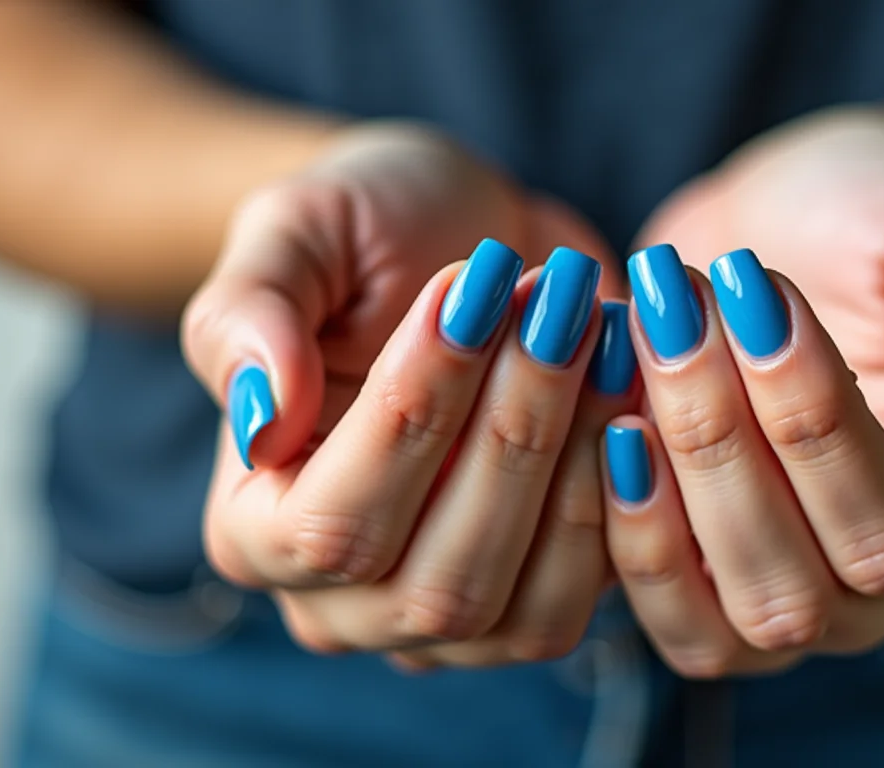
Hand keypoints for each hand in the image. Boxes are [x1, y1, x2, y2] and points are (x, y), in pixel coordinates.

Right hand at [181, 125, 638, 665]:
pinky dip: (633, 489)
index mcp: (254, 530)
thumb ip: (247, 319)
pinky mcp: (547, 599)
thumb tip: (259, 418)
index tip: (460, 293)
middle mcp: (346, 601)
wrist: (475, 243)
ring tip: (599, 332)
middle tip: (553, 306)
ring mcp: (452, 619)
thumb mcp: (294, 234)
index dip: (405, 417)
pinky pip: (602, 589)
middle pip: (438, 583)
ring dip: (578, 461)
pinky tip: (635, 381)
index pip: (326, 527)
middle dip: (511, 434)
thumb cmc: (367, 234)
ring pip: (525, 609)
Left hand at [603, 110, 883, 676]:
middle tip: (673, 311)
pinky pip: (660, 611)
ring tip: (637, 352)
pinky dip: (619, 529)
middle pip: (798, 595)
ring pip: (723, 626)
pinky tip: (598, 419)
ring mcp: (786, 589)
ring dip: (662, 491)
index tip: (754, 296)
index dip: (814, 427)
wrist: (793, 209)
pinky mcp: (700, 571)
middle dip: (720, 448)